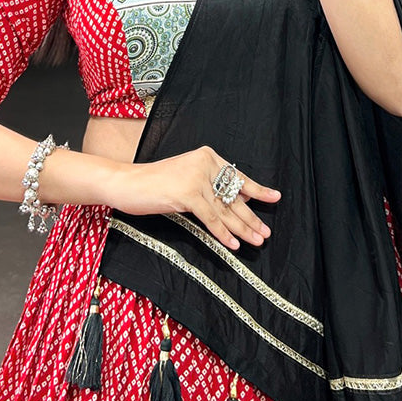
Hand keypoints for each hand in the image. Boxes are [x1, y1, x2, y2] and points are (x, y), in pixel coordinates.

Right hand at [111, 145, 279, 249]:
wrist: (126, 182)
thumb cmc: (155, 183)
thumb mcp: (187, 178)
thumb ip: (211, 186)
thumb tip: (241, 198)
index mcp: (207, 156)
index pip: (237, 177)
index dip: (257, 190)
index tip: (274, 198)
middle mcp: (204, 163)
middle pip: (233, 196)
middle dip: (251, 217)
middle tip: (265, 232)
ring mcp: (196, 178)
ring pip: (225, 210)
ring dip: (242, 228)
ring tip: (257, 240)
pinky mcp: (187, 193)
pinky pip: (211, 218)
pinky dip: (223, 233)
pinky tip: (233, 244)